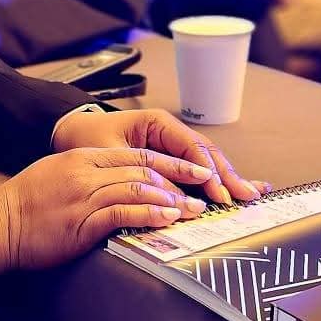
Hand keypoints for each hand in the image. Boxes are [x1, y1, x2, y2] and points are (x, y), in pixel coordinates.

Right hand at [0, 146, 215, 274]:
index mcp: (83, 158)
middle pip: (144, 168)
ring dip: (172, 199)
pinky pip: (124, 213)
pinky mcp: (83, 220)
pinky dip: (150, 215)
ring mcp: (85, 195)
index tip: (194, 169)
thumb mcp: (56, 176)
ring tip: (194, 208)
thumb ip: (88, 175)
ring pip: (139, 189)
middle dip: (180, 178)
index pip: (136, 154)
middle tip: (205, 188)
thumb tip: (118, 184)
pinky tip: (168, 218)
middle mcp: (87, 171)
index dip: (170, 162)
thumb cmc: (24, 205)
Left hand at [51, 108, 270, 206]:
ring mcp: (171, 145)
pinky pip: (196, 169)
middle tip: (248, 197)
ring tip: (252, 193)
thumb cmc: (84, 138)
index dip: (209, 172)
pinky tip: (235, 189)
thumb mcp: (108, 151)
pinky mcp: (169, 159)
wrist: (68, 131)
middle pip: (207, 154)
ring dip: (228, 179)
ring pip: (207, 162)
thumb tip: (168, 192)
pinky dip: (216, 181)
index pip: (193, 148)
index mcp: (158, 123)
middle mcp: (170, 132)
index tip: (220, 193)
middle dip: (229, 176)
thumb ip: (138, 169)